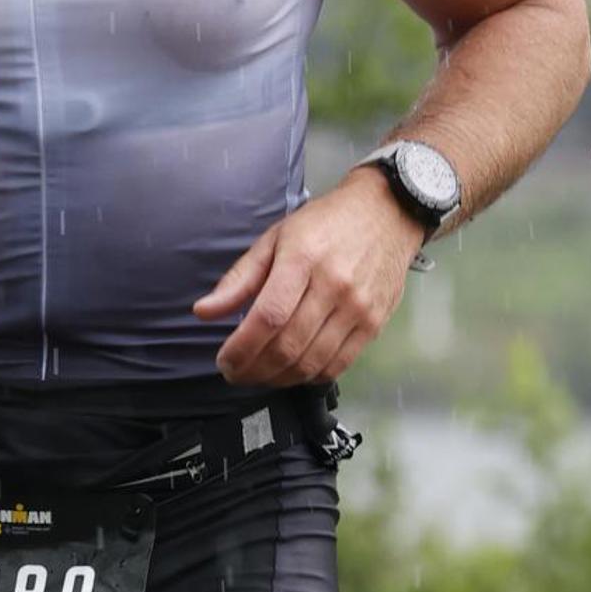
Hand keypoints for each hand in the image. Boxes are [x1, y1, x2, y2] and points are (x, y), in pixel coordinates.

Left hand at [193, 170, 424, 385]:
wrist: (387, 213)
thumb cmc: (325, 224)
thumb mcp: (275, 239)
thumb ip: (239, 279)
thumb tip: (203, 312)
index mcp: (302, 259)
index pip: (268, 317)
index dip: (242, 348)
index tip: (225, 361)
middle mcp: (333, 285)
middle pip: (288, 346)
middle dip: (254, 369)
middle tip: (236, 373)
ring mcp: (358, 308)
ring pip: (311, 362)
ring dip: (278, 378)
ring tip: (260, 375)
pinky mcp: (374, 323)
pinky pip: (337, 365)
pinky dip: (310, 376)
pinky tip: (292, 371)